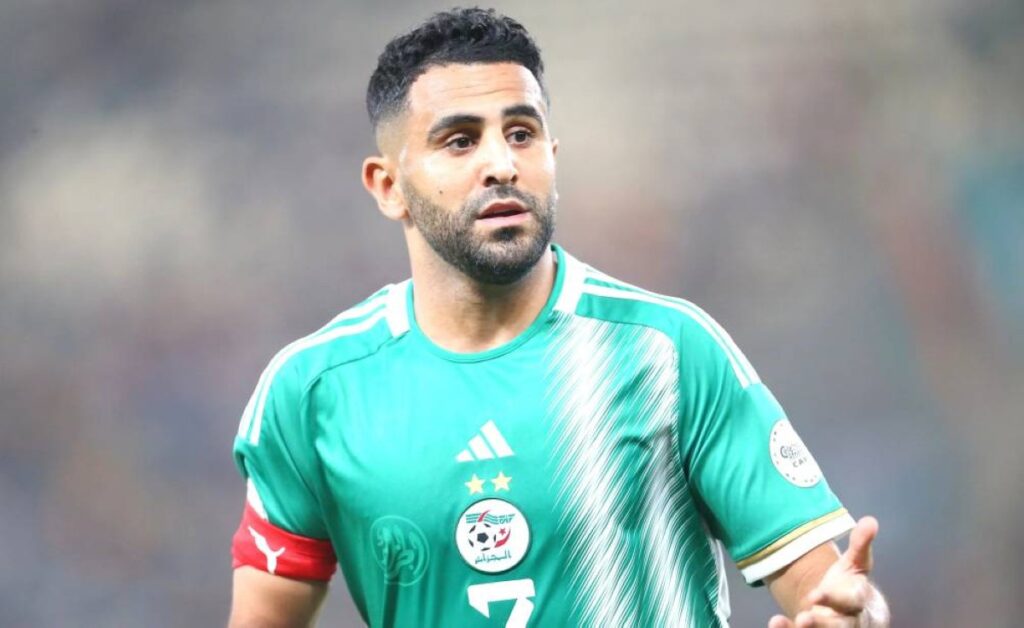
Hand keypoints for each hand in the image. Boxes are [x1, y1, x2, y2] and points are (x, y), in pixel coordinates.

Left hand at [768, 516, 887, 627]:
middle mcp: (848, 620)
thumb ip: (860, 545)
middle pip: (840, 625)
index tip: (816, 594)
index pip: (851, 601)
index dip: (835, 598)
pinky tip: (776, 622)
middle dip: (823, 623)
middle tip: (804, 618)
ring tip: (795, 622)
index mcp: (858, 600)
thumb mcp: (856, 564)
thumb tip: (870, 520)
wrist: (853, 615)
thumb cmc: (851, 585)